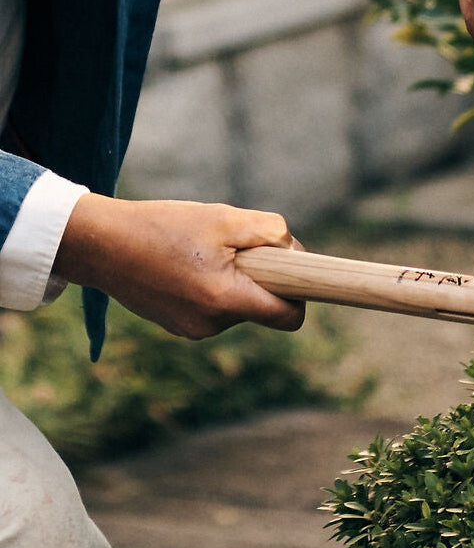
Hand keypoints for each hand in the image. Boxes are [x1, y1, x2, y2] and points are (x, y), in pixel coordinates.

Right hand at [52, 195, 305, 338]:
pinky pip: (214, 307)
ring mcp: (193, 330)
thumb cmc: (163, 227)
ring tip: (201, 253)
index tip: (297, 274)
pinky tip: (186, 264)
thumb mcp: (225, 218)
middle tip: (234, 246)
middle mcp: (211, 325)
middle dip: (260, 278)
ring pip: (238, 305)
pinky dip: (212, 287)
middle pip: (262, 306)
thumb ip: (272, 233)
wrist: (98, 244)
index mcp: (226, 301)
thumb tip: (296, 254)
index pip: (289, 318)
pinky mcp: (178, 326)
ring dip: (234, 280)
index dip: (302, 295)